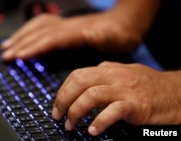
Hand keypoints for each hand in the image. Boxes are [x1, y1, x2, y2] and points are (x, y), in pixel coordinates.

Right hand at [0, 12, 141, 60]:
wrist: (125, 22)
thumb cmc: (121, 34)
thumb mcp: (117, 37)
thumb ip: (102, 36)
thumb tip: (88, 34)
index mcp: (78, 32)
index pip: (51, 39)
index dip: (34, 47)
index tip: (18, 56)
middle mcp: (68, 26)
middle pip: (40, 33)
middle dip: (21, 44)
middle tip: (5, 55)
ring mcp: (66, 25)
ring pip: (37, 27)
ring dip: (21, 36)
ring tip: (6, 46)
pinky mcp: (66, 26)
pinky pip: (42, 25)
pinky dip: (29, 30)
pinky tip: (24, 36)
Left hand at [52, 61, 180, 135]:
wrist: (175, 91)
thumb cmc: (147, 85)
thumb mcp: (121, 74)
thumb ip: (102, 77)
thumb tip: (80, 86)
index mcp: (107, 69)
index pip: (77, 76)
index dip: (62, 91)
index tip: (57, 105)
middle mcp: (113, 76)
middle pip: (79, 83)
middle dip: (63, 100)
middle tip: (59, 116)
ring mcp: (124, 89)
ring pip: (91, 96)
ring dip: (76, 112)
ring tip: (72, 126)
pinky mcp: (135, 104)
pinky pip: (112, 111)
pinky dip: (99, 122)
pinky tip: (92, 131)